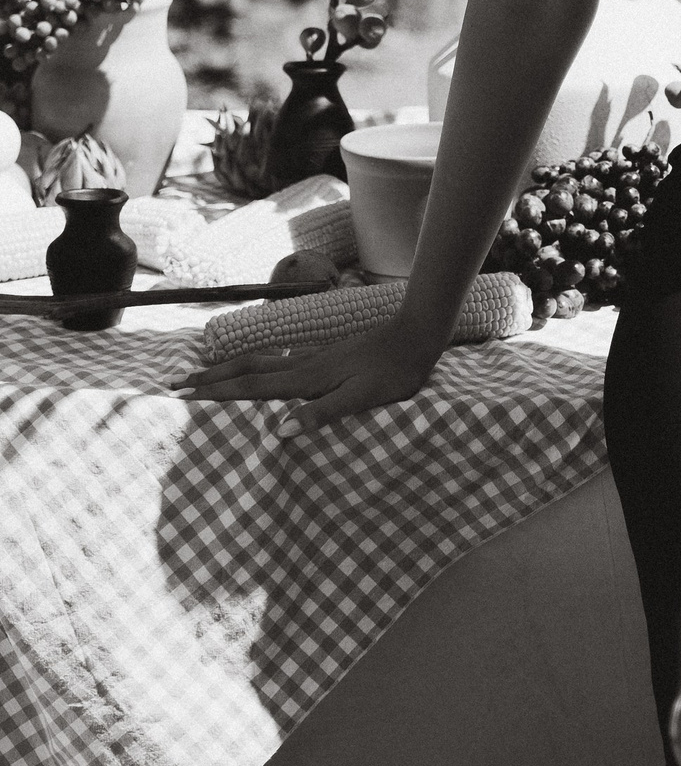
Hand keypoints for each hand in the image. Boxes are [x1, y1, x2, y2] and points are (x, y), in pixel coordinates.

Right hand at [181, 311, 443, 430]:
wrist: (418, 335)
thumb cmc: (394, 373)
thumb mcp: (362, 398)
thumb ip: (322, 414)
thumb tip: (280, 430)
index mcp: (307, 379)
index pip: (252, 387)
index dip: (217, 393)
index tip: (183, 397)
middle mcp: (303, 365)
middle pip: (247, 369)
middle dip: (211, 378)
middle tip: (177, 382)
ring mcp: (314, 357)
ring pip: (261, 362)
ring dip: (230, 368)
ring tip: (206, 372)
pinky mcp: (326, 355)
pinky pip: (280, 361)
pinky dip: (257, 364)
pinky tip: (261, 366)